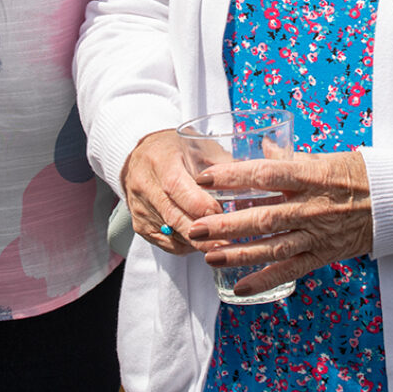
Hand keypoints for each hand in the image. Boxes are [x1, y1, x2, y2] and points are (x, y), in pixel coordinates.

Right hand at [121, 130, 222, 252]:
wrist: (139, 157)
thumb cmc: (175, 150)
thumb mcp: (199, 146)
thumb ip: (223, 164)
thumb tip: (253, 180)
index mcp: (161, 162)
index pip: (178, 188)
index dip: (202, 206)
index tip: (224, 216)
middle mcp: (145, 186)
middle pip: (175, 217)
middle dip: (204, 234)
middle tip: (229, 245)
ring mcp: (140, 209)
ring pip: (172, 234)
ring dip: (198, 242)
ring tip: (221, 244)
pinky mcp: (139, 225)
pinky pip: (167, 243)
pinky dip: (187, 245)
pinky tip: (202, 240)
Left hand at [183, 150, 371, 296]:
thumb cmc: (356, 175)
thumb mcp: (323, 158)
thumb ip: (288, 156)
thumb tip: (259, 146)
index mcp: (310, 176)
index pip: (266, 174)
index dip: (234, 177)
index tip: (205, 178)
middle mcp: (311, 207)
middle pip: (263, 217)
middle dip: (226, 224)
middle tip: (196, 228)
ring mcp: (317, 234)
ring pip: (273, 247)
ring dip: (239, 255)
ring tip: (208, 257)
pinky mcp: (322, 255)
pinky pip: (290, 270)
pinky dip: (265, 280)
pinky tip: (239, 288)